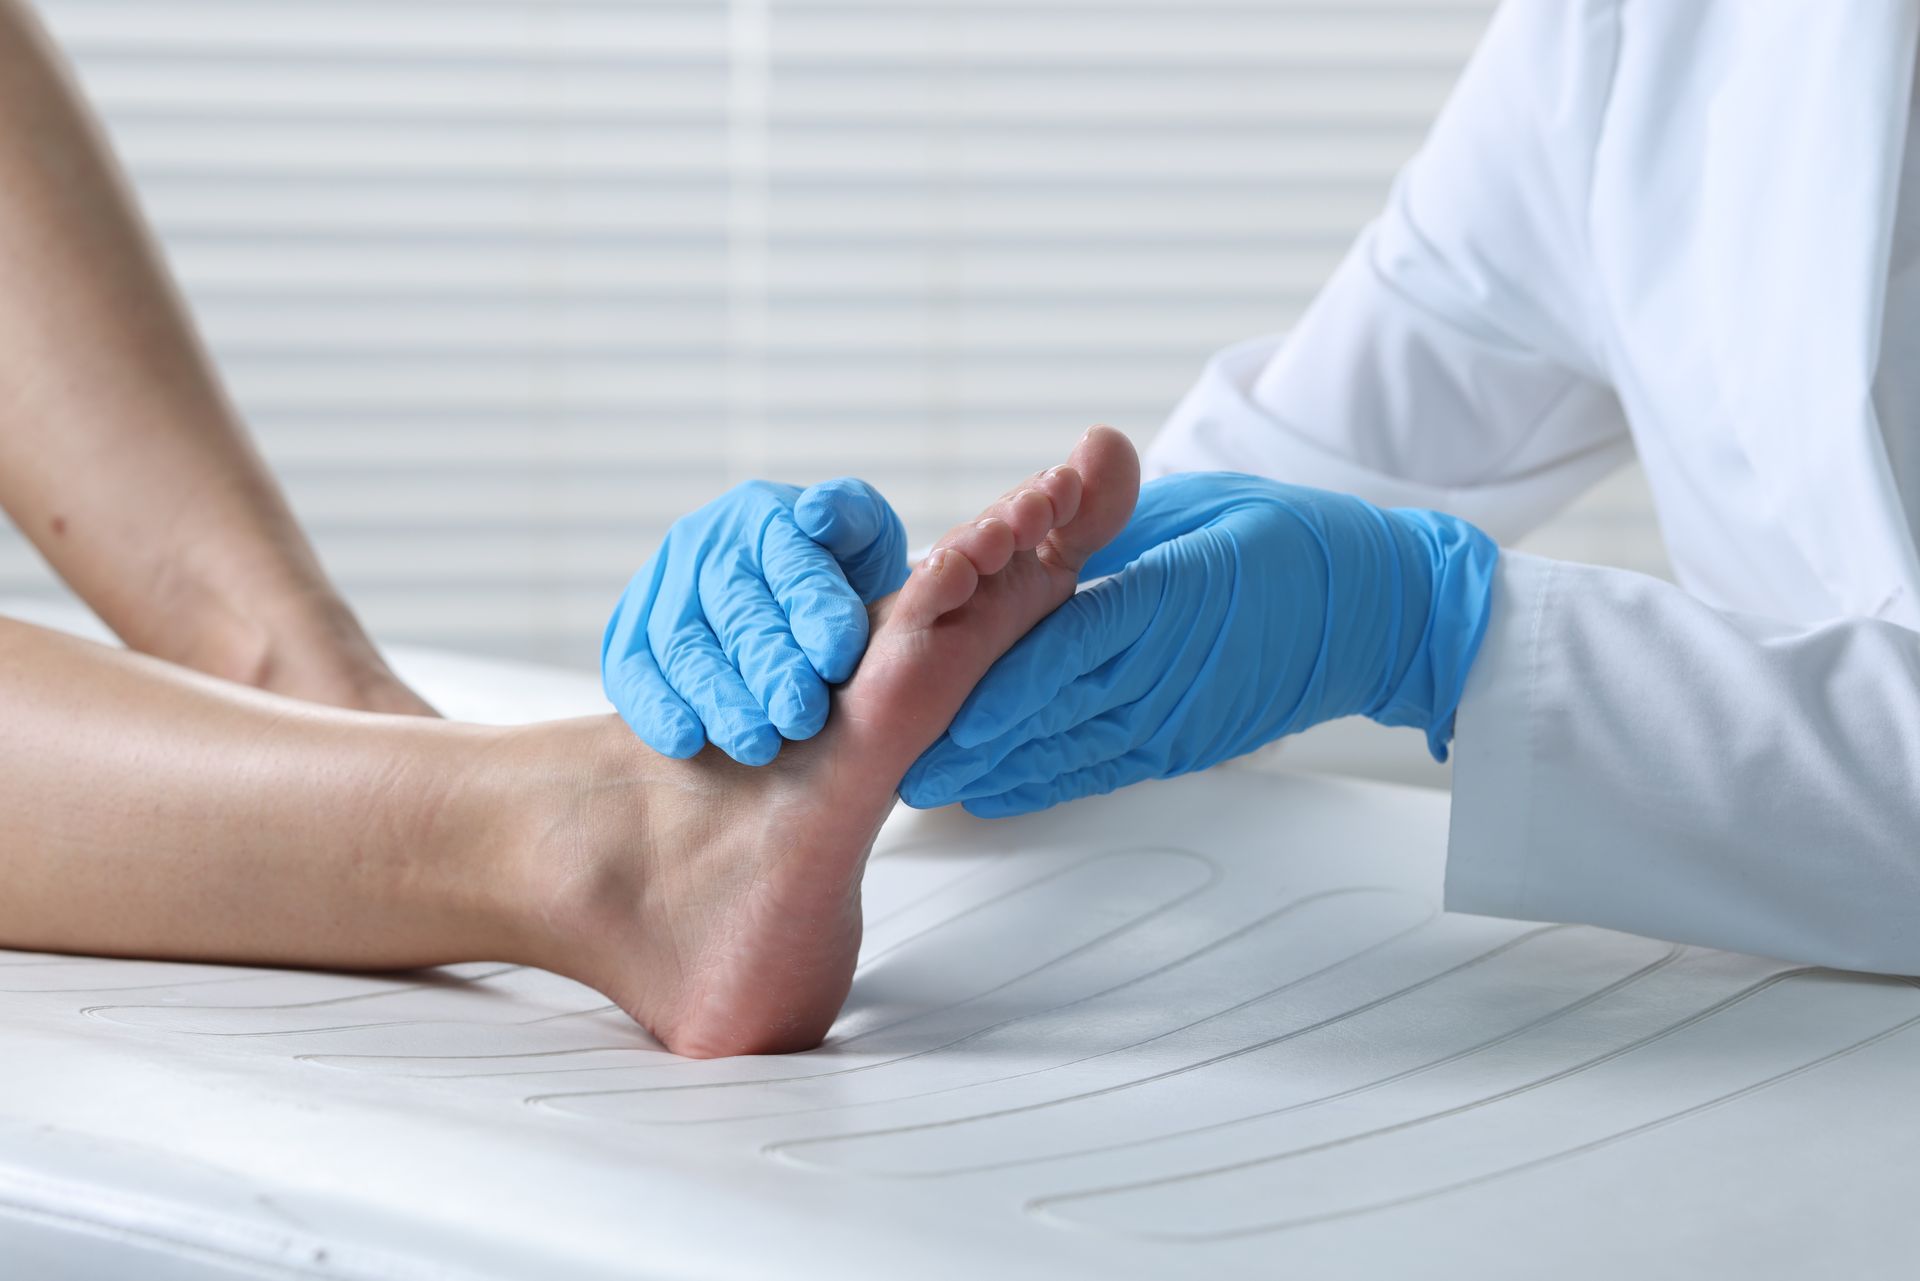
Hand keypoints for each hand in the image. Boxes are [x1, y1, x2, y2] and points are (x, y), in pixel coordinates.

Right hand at [603, 478, 907, 763]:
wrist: (795, 610)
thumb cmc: (838, 574)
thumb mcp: (864, 536)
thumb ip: (854, 518)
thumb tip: (817, 516)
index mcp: (765, 515)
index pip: (792, 565)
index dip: (814, 611)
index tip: (837, 661)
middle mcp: (706, 545)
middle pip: (736, 612)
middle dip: (771, 668)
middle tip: (802, 716)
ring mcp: (662, 590)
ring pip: (683, 647)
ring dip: (719, 700)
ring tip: (757, 745)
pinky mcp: (628, 636)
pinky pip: (632, 673)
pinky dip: (654, 709)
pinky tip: (685, 741)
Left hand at [900, 473, 1496, 815]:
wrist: (1376, 616)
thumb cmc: (1290, 543)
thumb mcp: (1205, 509)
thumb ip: (1129, 505)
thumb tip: (1084, 458)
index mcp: (1165, 604)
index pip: (1062, 650)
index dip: (993, 682)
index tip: (929, 699)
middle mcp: (1163, 676)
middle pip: (1043, 715)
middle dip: (963, 737)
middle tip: (888, 752)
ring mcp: (1169, 721)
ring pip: (1060, 754)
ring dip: (987, 767)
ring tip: (920, 777)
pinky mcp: (1175, 746)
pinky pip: (1093, 768)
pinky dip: (1037, 778)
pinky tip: (989, 787)